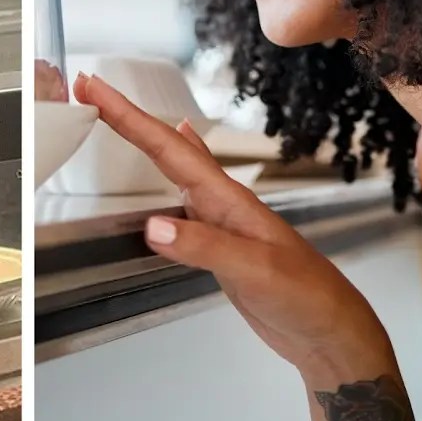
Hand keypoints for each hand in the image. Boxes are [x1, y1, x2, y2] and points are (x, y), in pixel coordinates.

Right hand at [73, 73, 391, 377]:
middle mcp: (224, 204)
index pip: (170, 149)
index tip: (96, 89)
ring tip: (120, 115)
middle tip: (91, 90)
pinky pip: (186, 201)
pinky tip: (174, 170)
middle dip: (129, 119)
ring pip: (177, 170)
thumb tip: (153, 226)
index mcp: (230, 200)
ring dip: (146, 142)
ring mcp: (222, 223)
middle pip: (169, 150)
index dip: (130, 118)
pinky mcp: (220, 247)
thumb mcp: (255, 271)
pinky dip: (173, 177)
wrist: (330, 331)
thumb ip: (204, 247)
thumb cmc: (306, 296)